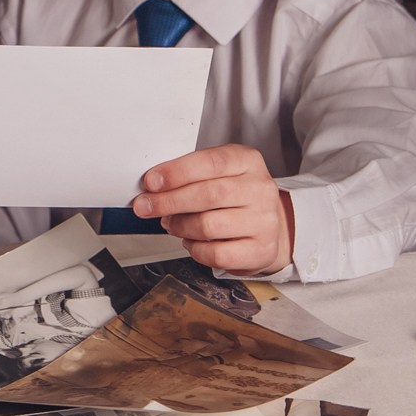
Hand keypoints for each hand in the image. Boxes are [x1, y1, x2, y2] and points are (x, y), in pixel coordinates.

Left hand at [132, 145, 294, 275]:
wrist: (270, 224)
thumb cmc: (235, 195)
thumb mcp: (218, 173)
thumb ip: (189, 175)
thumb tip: (152, 187)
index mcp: (247, 161)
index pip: (211, 162)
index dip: (177, 172)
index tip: (151, 182)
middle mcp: (260, 189)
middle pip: (208, 195)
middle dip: (168, 202)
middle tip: (146, 206)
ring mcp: (263, 221)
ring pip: (208, 226)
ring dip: (179, 226)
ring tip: (171, 224)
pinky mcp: (261, 250)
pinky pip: (216, 254)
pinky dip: (195, 249)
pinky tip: (191, 241)